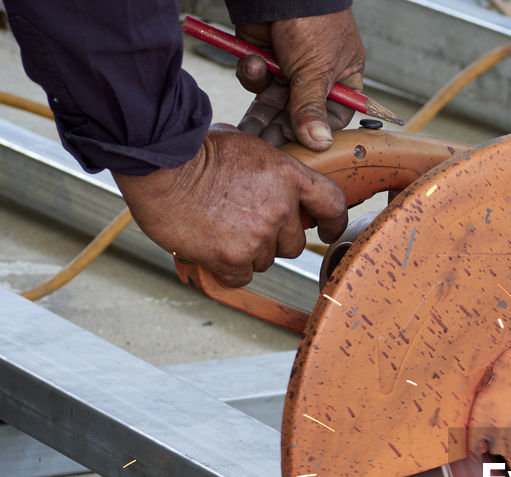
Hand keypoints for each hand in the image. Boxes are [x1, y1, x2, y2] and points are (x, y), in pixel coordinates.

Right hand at [113, 125, 347, 288]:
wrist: (158, 165)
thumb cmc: (193, 150)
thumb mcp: (244, 146)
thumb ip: (269, 171)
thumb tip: (277, 184)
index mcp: (288, 175)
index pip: (331, 204)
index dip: (332, 222)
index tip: (325, 230)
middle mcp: (280, 207)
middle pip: (292, 243)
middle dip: (272, 239)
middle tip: (242, 224)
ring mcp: (259, 234)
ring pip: (265, 260)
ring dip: (246, 252)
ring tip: (218, 228)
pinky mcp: (234, 256)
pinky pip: (241, 277)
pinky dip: (227, 269)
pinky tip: (210, 249)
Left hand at [234, 10, 365, 150]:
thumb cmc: (312, 23)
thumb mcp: (316, 71)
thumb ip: (312, 109)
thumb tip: (319, 144)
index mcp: (342, 78)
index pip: (334, 116)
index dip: (316, 129)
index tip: (299, 140)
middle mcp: (317, 76)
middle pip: (299, 113)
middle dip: (280, 126)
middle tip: (266, 144)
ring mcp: (289, 66)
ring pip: (274, 100)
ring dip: (261, 105)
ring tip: (252, 113)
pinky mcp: (265, 56)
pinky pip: (257, 78)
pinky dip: (251, 73)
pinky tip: (253, 61)